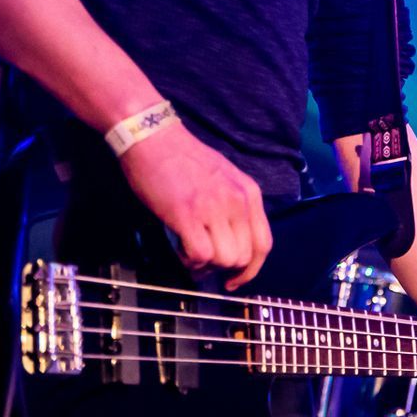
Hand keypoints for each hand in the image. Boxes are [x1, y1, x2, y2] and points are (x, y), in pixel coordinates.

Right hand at [119, 122, 271, 290]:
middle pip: (244, 257)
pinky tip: (180, 248)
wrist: (153, 137)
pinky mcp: (187, 215)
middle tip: (203, 260)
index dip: (251, 270)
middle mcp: (237, 202)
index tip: (235, 279)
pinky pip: (200, 256)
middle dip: (224, 267)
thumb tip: (230, 240)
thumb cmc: (182, 157)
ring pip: (225, 260)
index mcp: (249, 193)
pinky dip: (190, 261)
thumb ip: (233, 206)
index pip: (263, 244)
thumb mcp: (223, 177)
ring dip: (206, 264)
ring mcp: (214, 208)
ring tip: (189, 250)